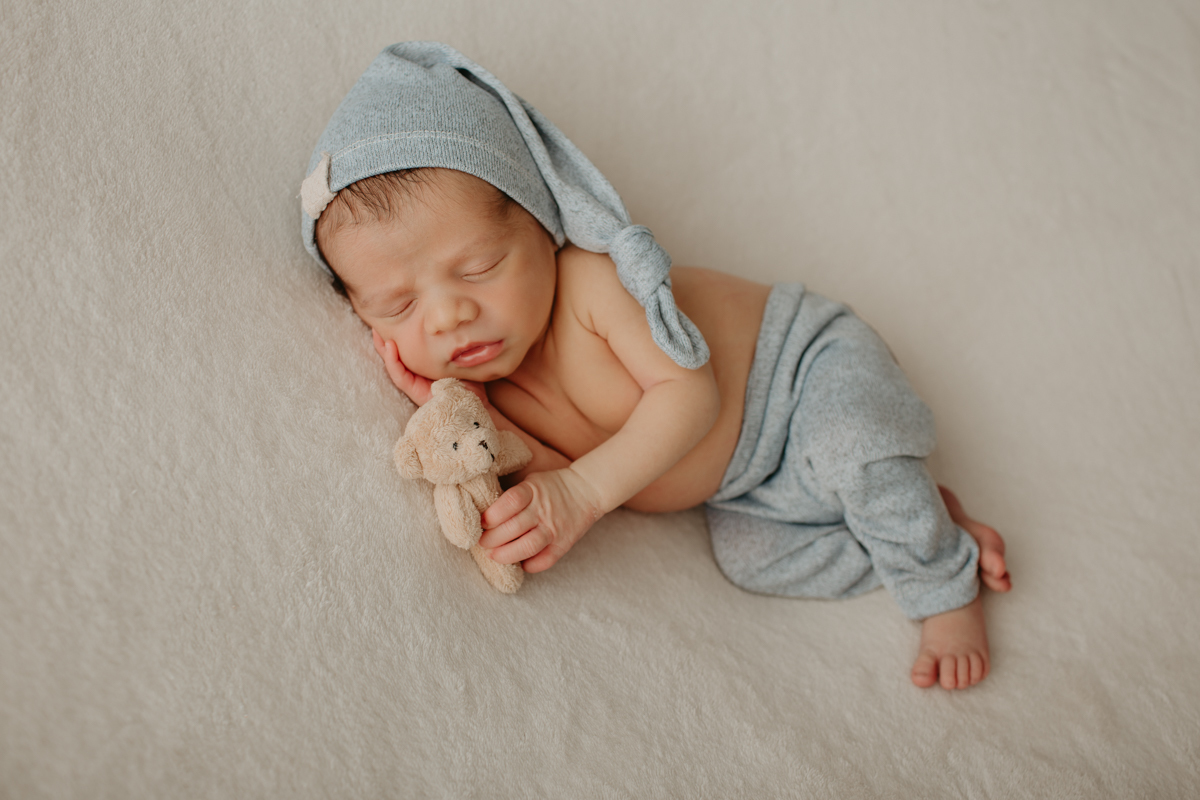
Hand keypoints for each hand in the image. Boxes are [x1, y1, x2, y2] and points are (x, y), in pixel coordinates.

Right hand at [372, 330, 484, 406]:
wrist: (477, 403)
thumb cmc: (470, 380)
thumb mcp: (458, 356)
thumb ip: (450, 342)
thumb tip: (449, 319)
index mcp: (425, 365)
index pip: (408, 348)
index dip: (399, 334)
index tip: (394, 316)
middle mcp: (417, 374)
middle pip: (396, 354)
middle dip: (384, 339)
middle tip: (377, 322)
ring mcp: (414, 383)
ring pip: (393, 364)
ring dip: (383, 348)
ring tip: (377, 332)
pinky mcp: (415, 392)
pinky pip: (399, 376)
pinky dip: (393, 361)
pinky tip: (390, 346)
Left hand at [478, 468, 604, 572]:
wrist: (588, 489)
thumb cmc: (552, 486)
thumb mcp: (532, 481)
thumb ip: (513, 496)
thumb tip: (484, 515)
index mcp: (533, 490)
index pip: (510, 502)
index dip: (491, 515)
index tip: (481, 522)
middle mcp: (543, 510)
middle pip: (513, 528)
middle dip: (491, 539)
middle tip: (482, 542)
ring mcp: (554, 529)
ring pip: (526, 547)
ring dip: (505, 555)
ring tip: (493, 555)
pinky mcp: (563, 544)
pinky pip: (543, 561)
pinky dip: (528, 566)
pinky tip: (518, 562)